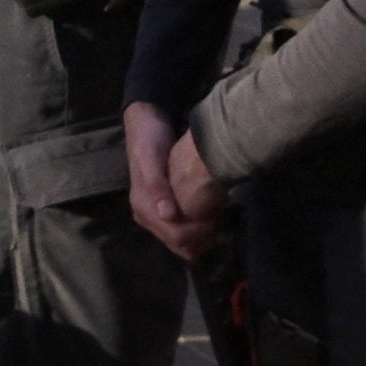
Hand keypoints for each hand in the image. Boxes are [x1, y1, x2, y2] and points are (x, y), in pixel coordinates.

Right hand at [122, 107, 223, 260]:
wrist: (145, 122)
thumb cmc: (149, 139)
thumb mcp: (151, 158)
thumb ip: (157, 186)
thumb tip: (168, 215)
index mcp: (143, 207)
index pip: (174, 236)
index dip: (197, 235)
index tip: (218, 222)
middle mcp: (147, 215)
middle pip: (178, 242)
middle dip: (201, 238)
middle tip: (223, 222)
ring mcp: (155, 212)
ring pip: (181, 239)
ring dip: (201, 235)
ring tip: (220, 219)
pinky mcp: (164, 206)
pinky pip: (182, 227)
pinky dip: (198, 226)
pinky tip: (212, 215)